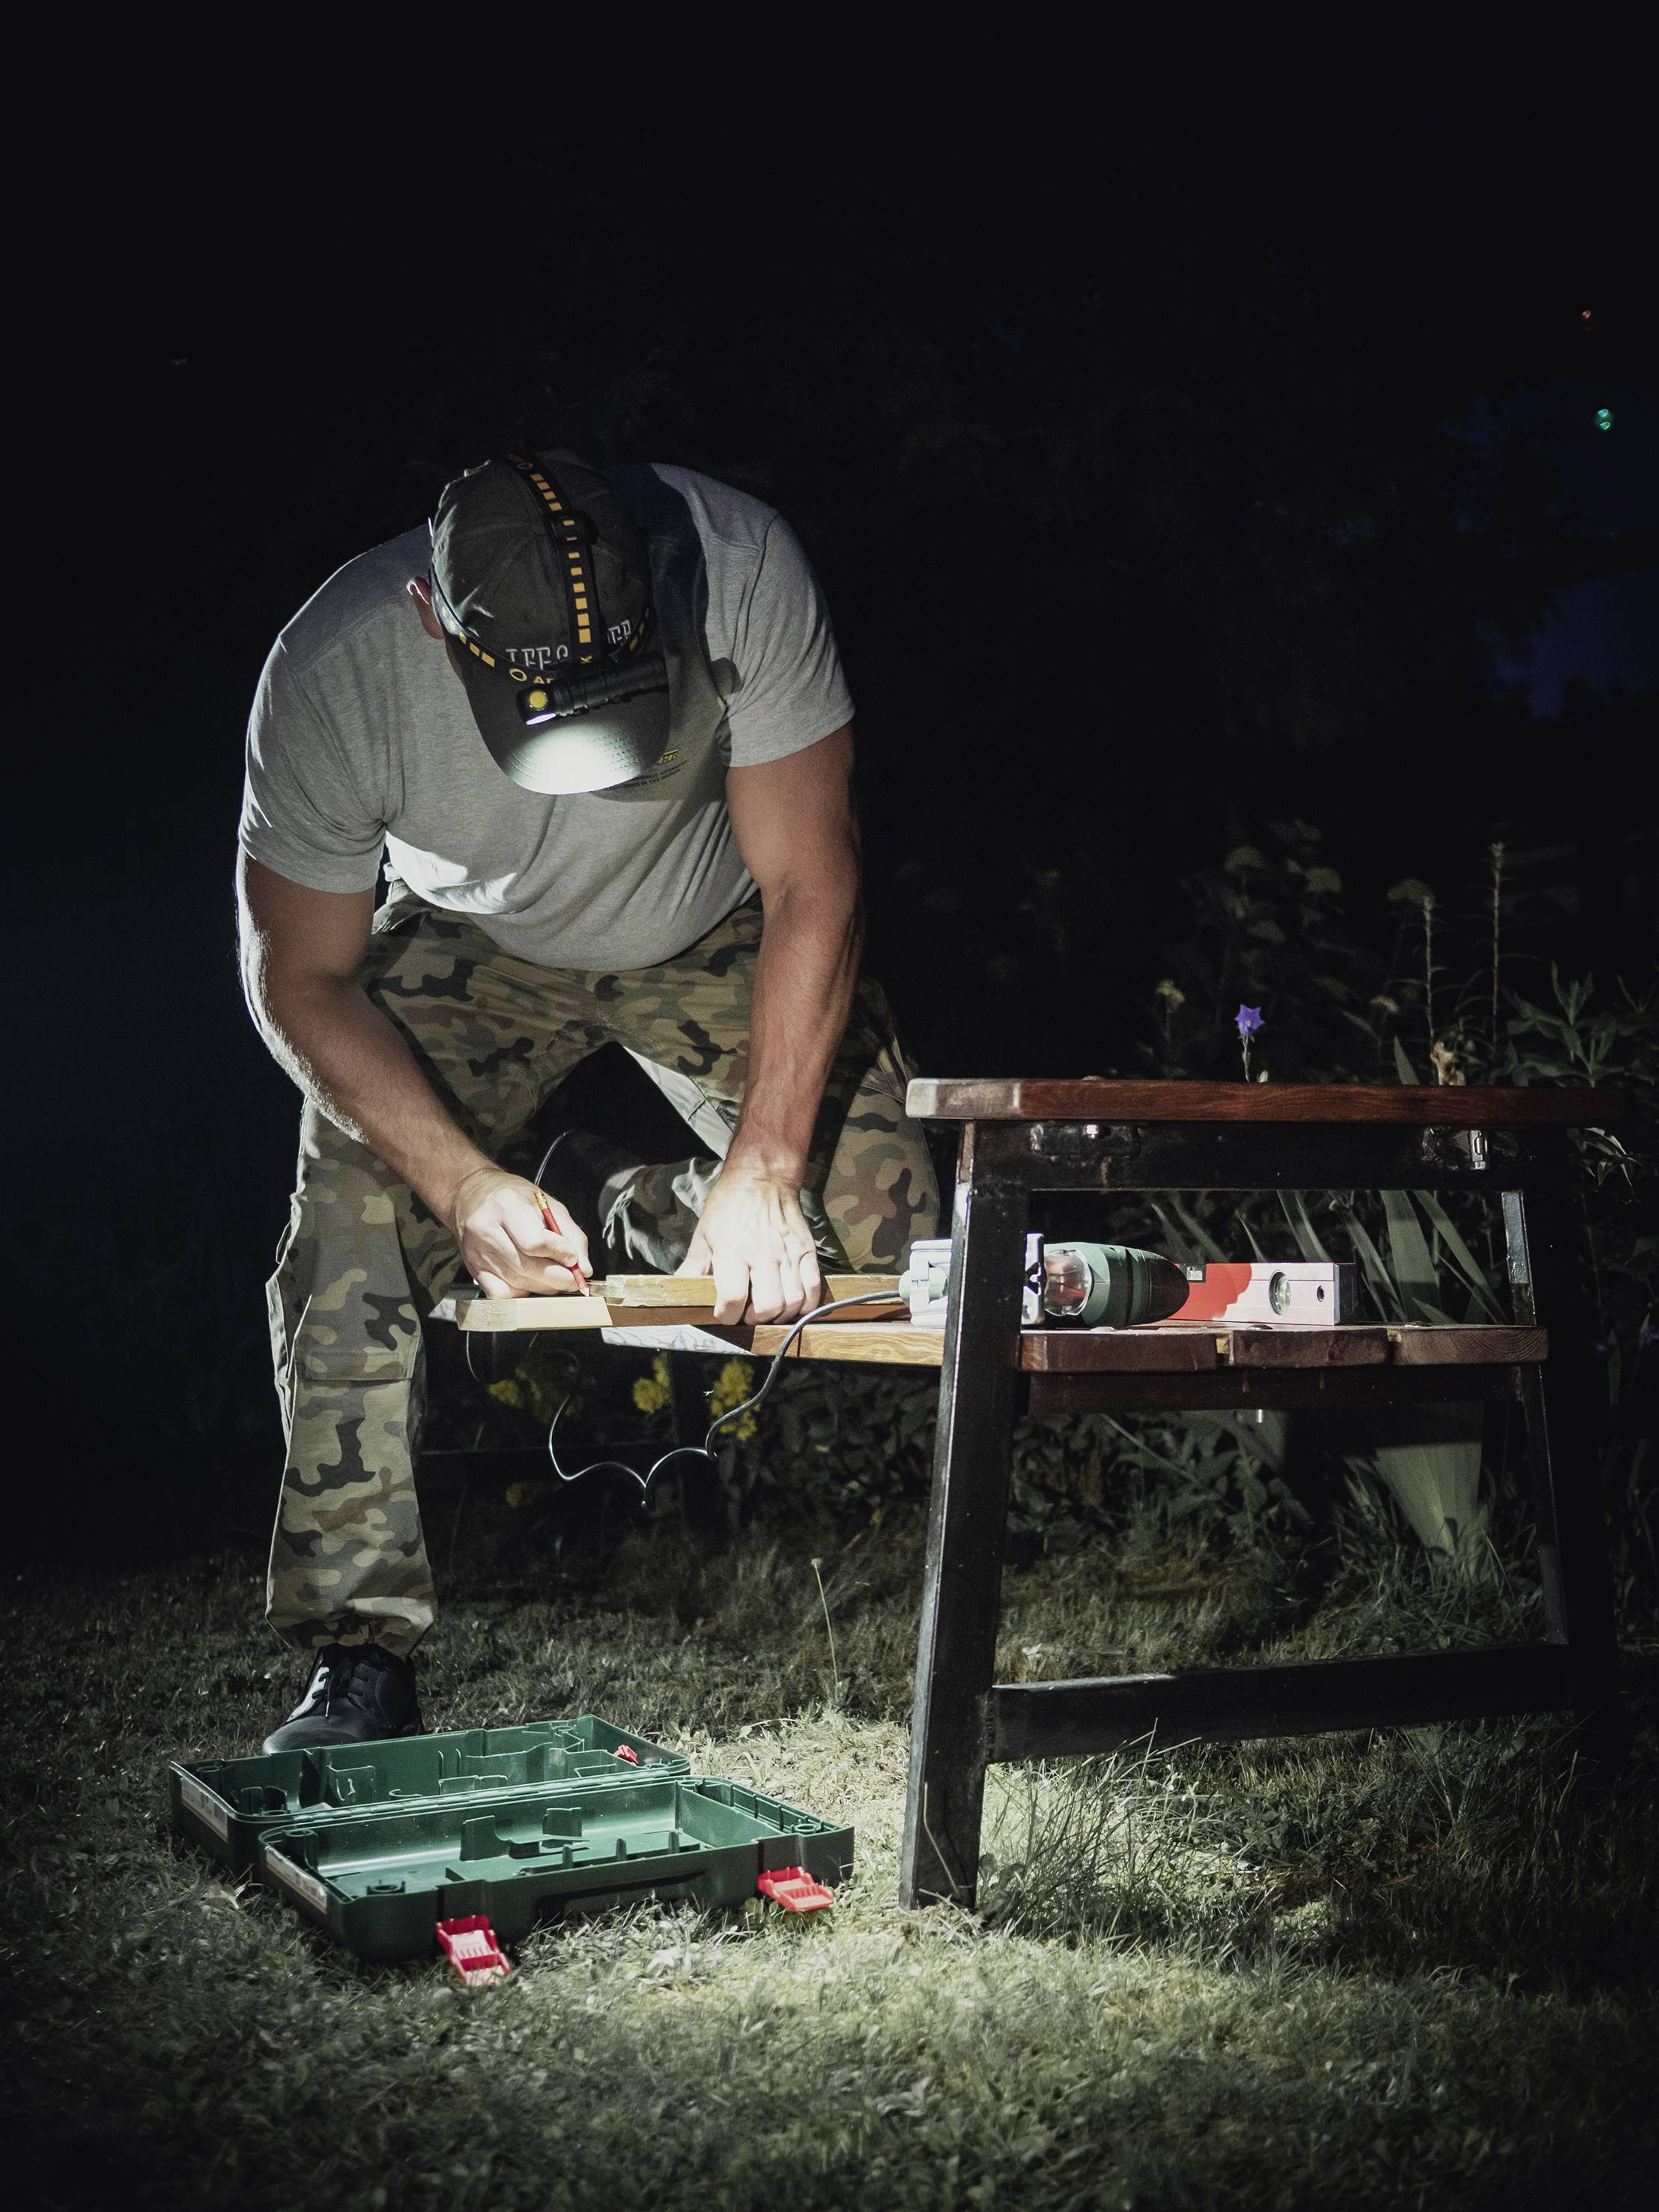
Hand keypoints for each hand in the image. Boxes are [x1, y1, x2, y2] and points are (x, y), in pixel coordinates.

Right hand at [449, 1166, 591, 1299]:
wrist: (470, 1196)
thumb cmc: (511, 1196)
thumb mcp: (547, 1203)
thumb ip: (570, 1234)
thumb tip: (583, 1268)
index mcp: (507, 1206)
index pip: (535, 1242)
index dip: (560, 1255)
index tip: (573, 1259)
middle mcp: (487, 1229)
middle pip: (527, 1267)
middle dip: (558, 1278)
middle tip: (573, 1279)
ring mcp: (477, 1252)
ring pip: (517, 1283)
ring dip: (543, 1287)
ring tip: (555, 1278)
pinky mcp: (473, 1269)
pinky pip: (501, 1294)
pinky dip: (521, 1293)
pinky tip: (530, 1281)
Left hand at [683, 1167, 823, 1324]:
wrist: (762, 1177)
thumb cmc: (728, 1206)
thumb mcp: (703, 1235)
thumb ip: (692, 1268)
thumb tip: (678, 1292)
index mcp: (732, 1250)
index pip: (734, 1298)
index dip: (728, 1315)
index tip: (725, 1313)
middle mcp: (763, 1254)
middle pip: (768, 1306)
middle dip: (755, 1319)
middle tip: (747, 1313)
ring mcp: (789, 1253)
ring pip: (793, 1301)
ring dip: (780, 1315)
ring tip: (768, 1310)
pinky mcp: (807, 1251)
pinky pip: (814, 1288)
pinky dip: (805, 1304)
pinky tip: (792, 1304)